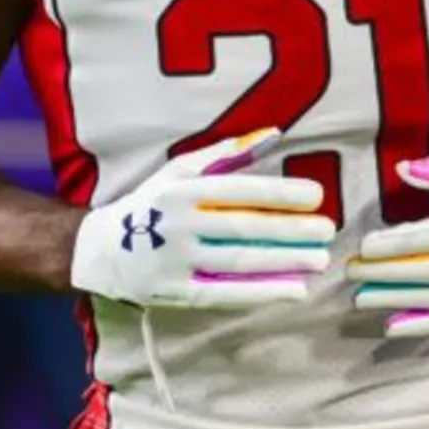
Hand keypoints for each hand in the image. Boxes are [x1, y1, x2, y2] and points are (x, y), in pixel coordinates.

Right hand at [72, 128, 333, 308]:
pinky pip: (226, 294)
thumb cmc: (151, 203)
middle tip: (328, 230)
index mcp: (182, 190)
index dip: (279, 192)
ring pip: (240, 262)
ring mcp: (176, 262)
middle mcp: (178, 225)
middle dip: (291, 230)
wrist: (100, 251)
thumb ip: (227, 153)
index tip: (316, 195)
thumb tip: (274, 133)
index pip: (239, 190)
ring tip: (320, 259)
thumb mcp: (180, 170)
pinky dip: (262, 293)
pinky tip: (295, 289)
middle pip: (244, 228)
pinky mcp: (177, 294)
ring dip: (284, 261)